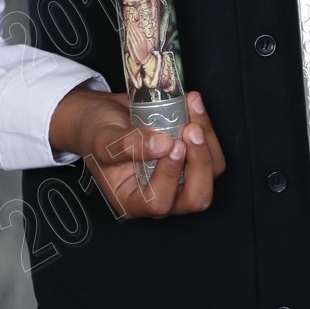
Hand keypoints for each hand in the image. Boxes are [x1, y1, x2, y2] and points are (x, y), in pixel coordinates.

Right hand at [50, 86, 224, 217]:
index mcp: (133, 202)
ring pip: (210, 173)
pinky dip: (208, 129)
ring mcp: (179, 181)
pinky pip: (212, 153)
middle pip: (196, 198)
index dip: (169, 175)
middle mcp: (161, 197)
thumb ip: (129, 145)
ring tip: (192, 107)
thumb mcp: (104, 139)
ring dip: (207, 140)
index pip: (159, 202)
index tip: (171, 143)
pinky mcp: (191, 162)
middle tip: (191, 130)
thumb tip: (164, 145)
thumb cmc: (97, 134)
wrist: (105, 117)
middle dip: (200, 163)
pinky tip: (194, 105)